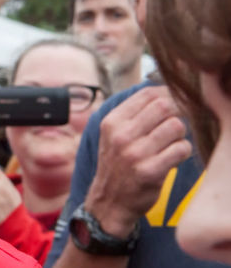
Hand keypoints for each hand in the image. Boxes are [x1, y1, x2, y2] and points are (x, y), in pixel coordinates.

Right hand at [84, 85, 191, 237]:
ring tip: (173, 142)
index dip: (167, 94)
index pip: (147, 94)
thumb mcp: (113, 134)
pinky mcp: (150, 171)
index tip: (174, 103)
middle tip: (176, 124)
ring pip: (176, 127)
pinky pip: (181, 149)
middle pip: (164, 106)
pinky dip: (183, 151)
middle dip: (177, 113)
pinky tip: (174, 156)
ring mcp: (135, 153)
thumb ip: (132, 113)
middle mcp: (121, 135)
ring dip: (181, 134)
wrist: (109, 201)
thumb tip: (162, 92)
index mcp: (112, 121)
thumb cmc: (117, 164)